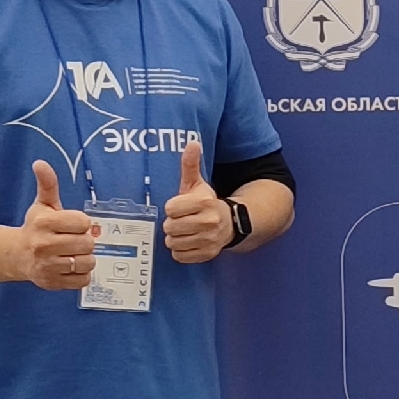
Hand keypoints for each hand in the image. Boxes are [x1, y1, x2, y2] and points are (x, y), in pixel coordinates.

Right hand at [16, 159, 97, 289]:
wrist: (18, 255)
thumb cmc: (36, 228)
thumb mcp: (42, 204)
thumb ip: (47, 183)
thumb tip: (40, 163)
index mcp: (44, 223)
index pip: (83, 222)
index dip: (82, 223)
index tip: (74, 224)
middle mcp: (44, 245)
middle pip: (87, 243)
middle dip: (85, 241)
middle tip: (74, 240)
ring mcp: (47, 266)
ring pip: (87, 262)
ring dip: (85, 258)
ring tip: (73, 254)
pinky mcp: (52, 282)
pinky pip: (83, 280)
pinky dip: (81, 274)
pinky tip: (70, 267)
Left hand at [163, 138, 232, 263]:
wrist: (228, 223)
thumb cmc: (205, 203)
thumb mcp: (197, 183)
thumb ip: (190, 164)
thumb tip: (192, 143)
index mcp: (204, 202)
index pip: (170, 208)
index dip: (172, 208)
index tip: (180, 207)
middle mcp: (209, 221)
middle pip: (170, 227)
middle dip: (172, 224)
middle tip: (181, 220)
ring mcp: (209, 240)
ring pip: (173, 243)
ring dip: (175, 238)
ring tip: (184, 231)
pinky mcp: (208, 254)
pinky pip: (180, 256)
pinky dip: (181, 251)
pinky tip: (189, 242)